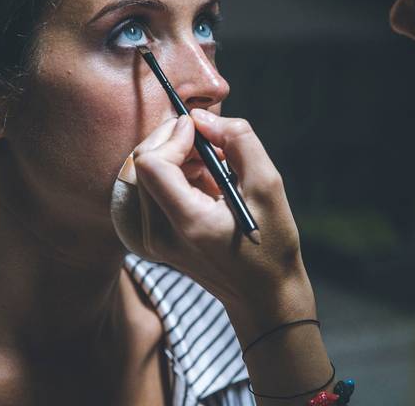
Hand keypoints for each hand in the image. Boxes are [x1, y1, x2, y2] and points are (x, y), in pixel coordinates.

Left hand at [112, 111, 314, 332]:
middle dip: (174, 141)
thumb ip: (239, 142)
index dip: (173, 135)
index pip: (150, 164)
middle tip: (211, 143)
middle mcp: (159, 234)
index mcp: (186, 223)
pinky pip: (153, 190)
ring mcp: (152, 239)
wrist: (263, 297)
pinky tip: (207, 183)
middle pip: (142, 165)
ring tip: (215, 166)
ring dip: (176, 157)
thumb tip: (202, 118)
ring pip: (146, 175)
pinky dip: (177, 174)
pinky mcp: (155, 238)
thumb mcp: (268, 187)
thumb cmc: (271, 245)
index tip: (202, 130)